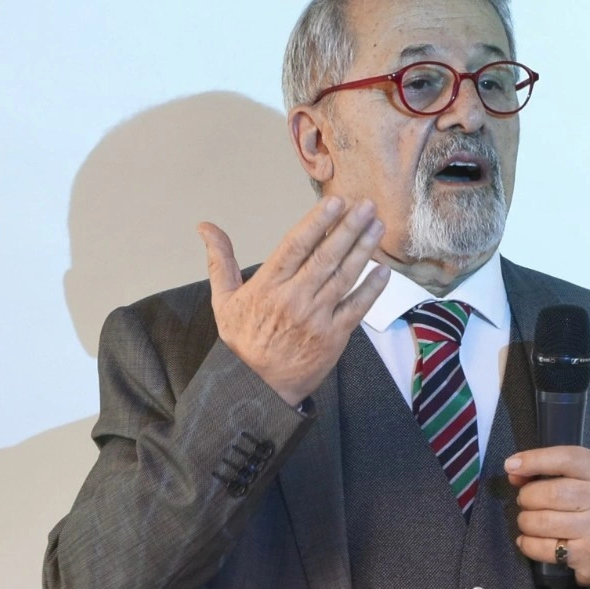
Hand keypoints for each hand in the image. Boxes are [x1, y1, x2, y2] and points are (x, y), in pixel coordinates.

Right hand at [197, 196, 389, 405]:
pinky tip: (384, 270)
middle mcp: (294, 298)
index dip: (317, 222)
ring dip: (363, 250)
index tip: (335, 202)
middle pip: (326, 257)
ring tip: (377, 226)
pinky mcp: (334, 335)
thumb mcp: (224, 301)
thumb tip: (205, 227)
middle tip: (367, 206)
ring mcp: (317, 317)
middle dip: (348, 228)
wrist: (259, 386)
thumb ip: (220, 261)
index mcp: (268, 286)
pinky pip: (357, 307)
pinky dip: (372, 288)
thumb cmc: (244, 341)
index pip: (296, 246)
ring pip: (344, 277)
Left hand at [507, 446, 589, 587]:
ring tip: (529, 521)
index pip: (567, 458)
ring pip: (542, 521)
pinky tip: (529, 540)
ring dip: (525, 521)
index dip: (535, 460)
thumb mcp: (583, 479)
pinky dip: (527, 544)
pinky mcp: (588, 557)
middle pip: (550, 493)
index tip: (511, 466)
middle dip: (527, 497)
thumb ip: (550, 470)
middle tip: (526, 502)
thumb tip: (513, 470)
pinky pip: (543, 548)